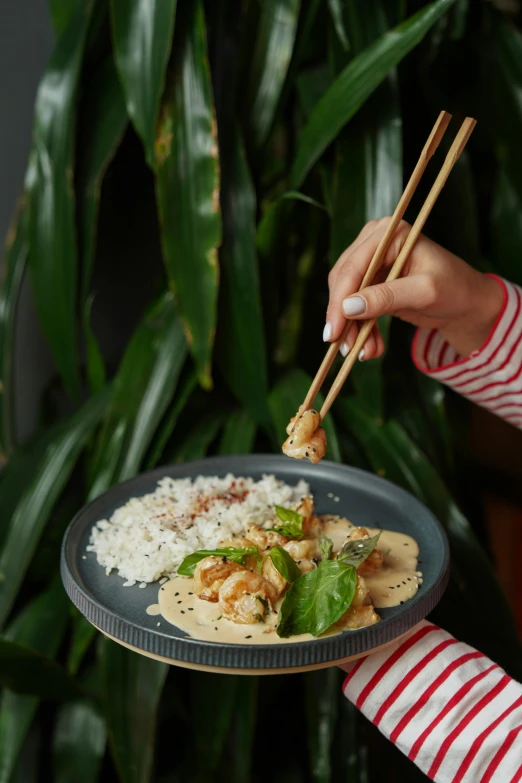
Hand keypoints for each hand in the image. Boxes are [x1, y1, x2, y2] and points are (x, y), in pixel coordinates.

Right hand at [325, 217, 504, 359]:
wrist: (466, 303)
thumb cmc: (454, 289)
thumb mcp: (424, 292)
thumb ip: (386, 297)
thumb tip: (348, 307)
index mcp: (390, 234)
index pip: (353, 266)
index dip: (340, 300)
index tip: (334, 331)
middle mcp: (375, 243)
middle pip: (343, 282)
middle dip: (344, 318)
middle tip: (347, 347)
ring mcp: (372, 263)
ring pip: (346, 298)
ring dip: (353, 328)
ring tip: (365, 353)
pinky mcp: (372, 283)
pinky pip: (355, 308)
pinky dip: (360, 329)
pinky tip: (371, 347)